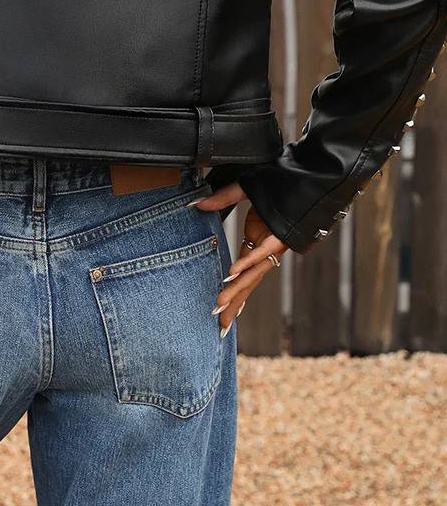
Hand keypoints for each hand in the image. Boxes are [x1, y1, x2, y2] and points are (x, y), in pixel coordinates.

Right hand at [191, 180, 288, 333]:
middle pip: (247, 282)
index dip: (232, 294)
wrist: (307, 181)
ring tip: (220, 305)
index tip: (222, 311)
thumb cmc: (279, 188)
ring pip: (253, 273)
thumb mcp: (243, 192)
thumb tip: (198, 204)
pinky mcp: (279, 237)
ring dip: (236, 290)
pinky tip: (233, 274)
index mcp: (257, 244)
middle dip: (234, 304)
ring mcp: (272, 246)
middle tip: (220, 324)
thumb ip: (221, 199)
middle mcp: (265, 250)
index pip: (242, 275)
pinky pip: (260, 252)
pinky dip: (246, 262)